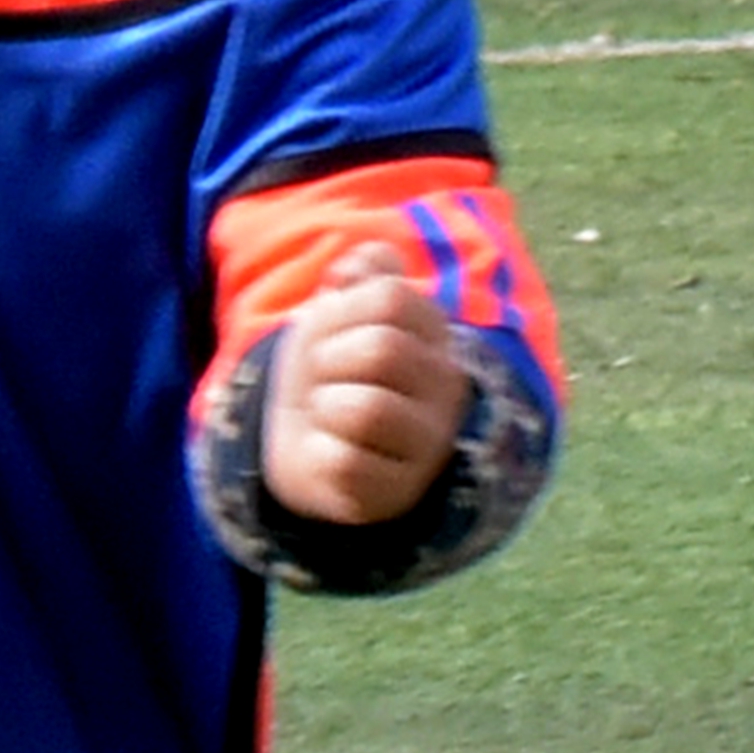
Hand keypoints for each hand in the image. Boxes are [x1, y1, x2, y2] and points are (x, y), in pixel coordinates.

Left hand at [261, 264, 466, 525]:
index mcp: (435, 335)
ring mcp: (428, 442)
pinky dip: (320, 455)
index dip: (339, 308)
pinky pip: (344, 463)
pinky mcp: (397, 490)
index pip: (391, 295)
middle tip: (325, 377)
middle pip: (382, 349)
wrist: (307, 441)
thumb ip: (361, 279)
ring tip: (330, 415)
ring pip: (366, 409)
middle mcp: (446, 387)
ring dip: (326, 407)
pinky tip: (330, 453)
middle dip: (328, 359)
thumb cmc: (329, 370)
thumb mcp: (338, 315)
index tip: (331, 331)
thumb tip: (363, 262)